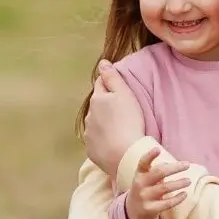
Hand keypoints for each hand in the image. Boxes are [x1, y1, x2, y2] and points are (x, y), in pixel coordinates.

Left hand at [84, 61, 145, 176]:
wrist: (125, 155)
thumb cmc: (129, 122)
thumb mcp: (124, 95)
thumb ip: (112, 78)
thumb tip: (102, 63)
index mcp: (98, 99)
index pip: (101, 84)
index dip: (109, 84)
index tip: (119, 88)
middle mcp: (89, 115)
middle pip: (97, 105)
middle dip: (106, 105)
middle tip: (122, 111)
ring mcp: (89, 134)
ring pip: (96, 124)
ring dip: (104, 124)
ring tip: (119, 129)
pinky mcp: (92, 150)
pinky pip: (97, 142)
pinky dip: (103, 141)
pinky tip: (114, 144)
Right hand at [126, 146, 190, 218]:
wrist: (133, 211)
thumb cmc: (145, 189)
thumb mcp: (147, 178)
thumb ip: (159, 170)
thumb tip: (176, 164)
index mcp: (140, 173)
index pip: (143, 162)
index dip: (150, 156)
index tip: (158, 149)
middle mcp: (140, 184)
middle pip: (159, 173)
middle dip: (175, 168)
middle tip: (187, 165)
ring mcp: (145, 197)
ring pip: (165, 188)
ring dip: (179, 183)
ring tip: (188, 181)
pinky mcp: (150, 209)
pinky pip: (167, 203)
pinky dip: (178, 198)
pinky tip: (184, 194)